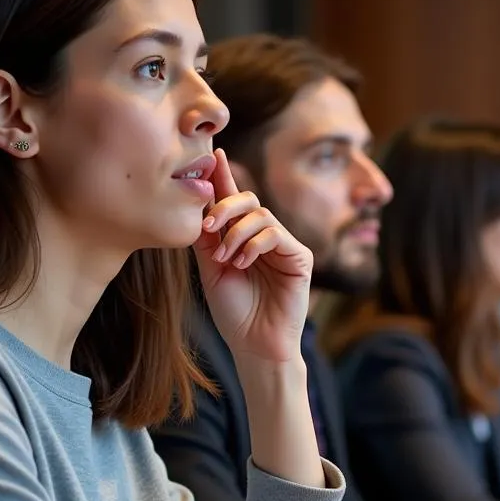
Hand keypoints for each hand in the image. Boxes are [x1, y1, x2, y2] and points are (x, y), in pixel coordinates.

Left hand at [192, 150, 311, 364]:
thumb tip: (198, 205)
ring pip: (260, 215)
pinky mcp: (300, 257)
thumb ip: (208, 240)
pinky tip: (243, 262)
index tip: (214, 154)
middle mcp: (265, 238)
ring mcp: (284, 246)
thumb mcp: (211, 271)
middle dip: (224, 206)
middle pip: (248, 200)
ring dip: (236, 233)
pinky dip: (254, 244)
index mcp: (243, 239)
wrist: (255, 345)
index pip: (233, 202)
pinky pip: (276, 233)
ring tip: (226, 259)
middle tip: (208, 226)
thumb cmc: (234, 313)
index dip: (224, 178)